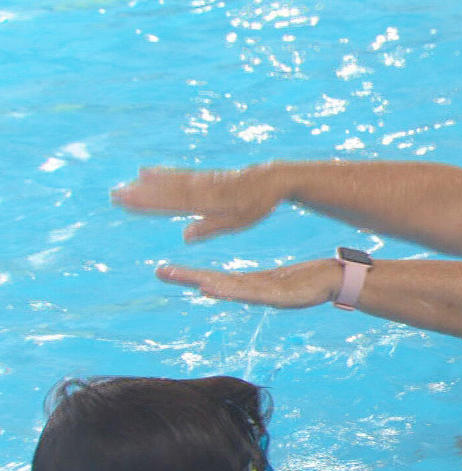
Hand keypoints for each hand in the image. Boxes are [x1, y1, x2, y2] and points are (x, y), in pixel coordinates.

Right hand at [112, 165, 283, 241]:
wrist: (273, 176)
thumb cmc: (258, 203)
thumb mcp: (241, 219)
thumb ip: (213, 226)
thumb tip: (184, 237)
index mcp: (215, 200)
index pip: (178, 202)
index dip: (153, 202)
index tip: (129, 201)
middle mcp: (206, 187)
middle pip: (171, 191)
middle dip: (144, 194)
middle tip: (116, 194)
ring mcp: (205, 179)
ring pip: (174, 181)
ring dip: (149, 184)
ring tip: (126, 184)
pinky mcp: (206, 174)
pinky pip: (182, 174)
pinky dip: (163, 174)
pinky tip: (147, 172)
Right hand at [156, 259, 339, 308]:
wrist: (335, 283)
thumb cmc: (306, 281)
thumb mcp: (277, 279)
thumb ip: (258, 280)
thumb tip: (241, 279)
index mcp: (252, 285)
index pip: (216, 279)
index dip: (190, 276)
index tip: (163, 269)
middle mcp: (256, 291)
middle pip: (218, 284)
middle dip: (190, 278)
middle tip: (162, 272)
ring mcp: (269, 295)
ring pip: (235, 290)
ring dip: (211, 286)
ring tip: (190, 281)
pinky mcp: (283, 297)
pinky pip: (256, 293)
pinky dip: (236, 292)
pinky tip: (220, 287)